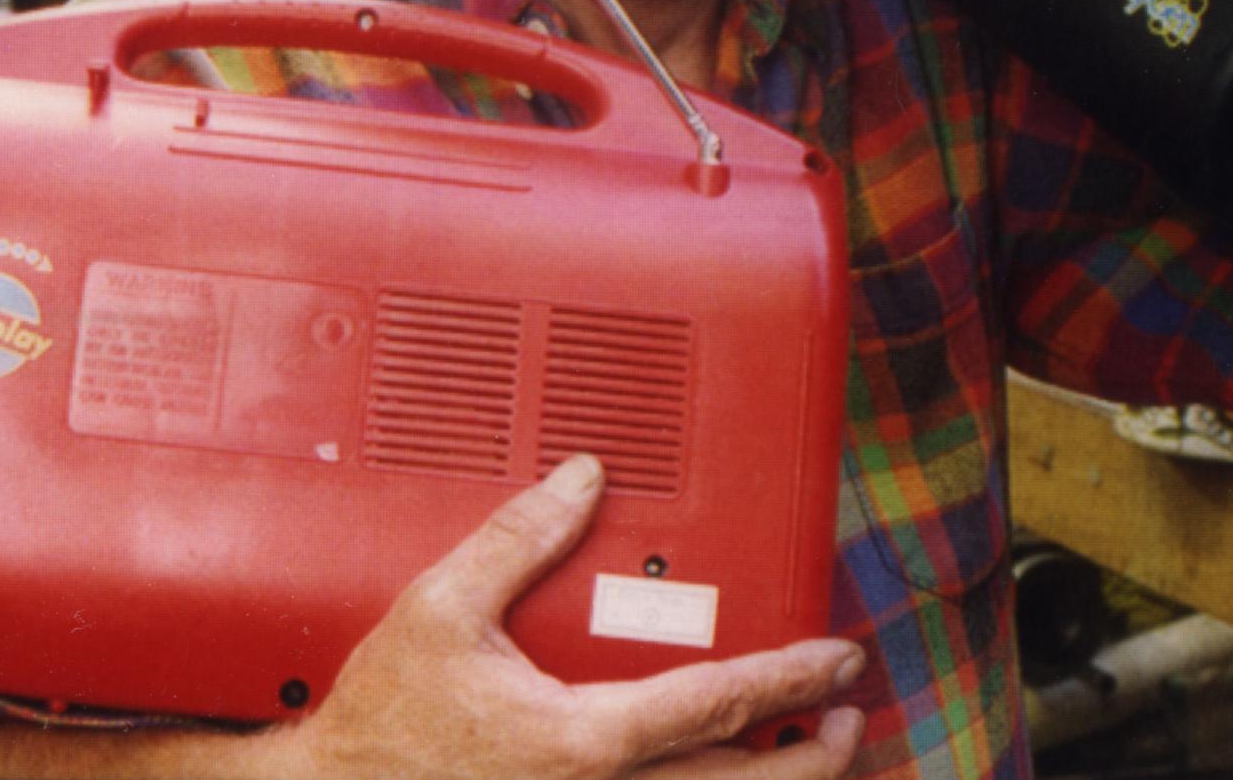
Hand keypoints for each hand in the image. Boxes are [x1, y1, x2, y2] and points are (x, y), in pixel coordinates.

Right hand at [280, 455, 866, 779]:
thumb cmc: (383, 725)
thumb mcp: (441, 611)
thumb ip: (519, 540)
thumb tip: (581, 481)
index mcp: (582, 742)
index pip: (716, 707)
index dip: (789, 680)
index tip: (837, 658)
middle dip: (813, 759)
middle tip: (849, 718)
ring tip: (808, 758)